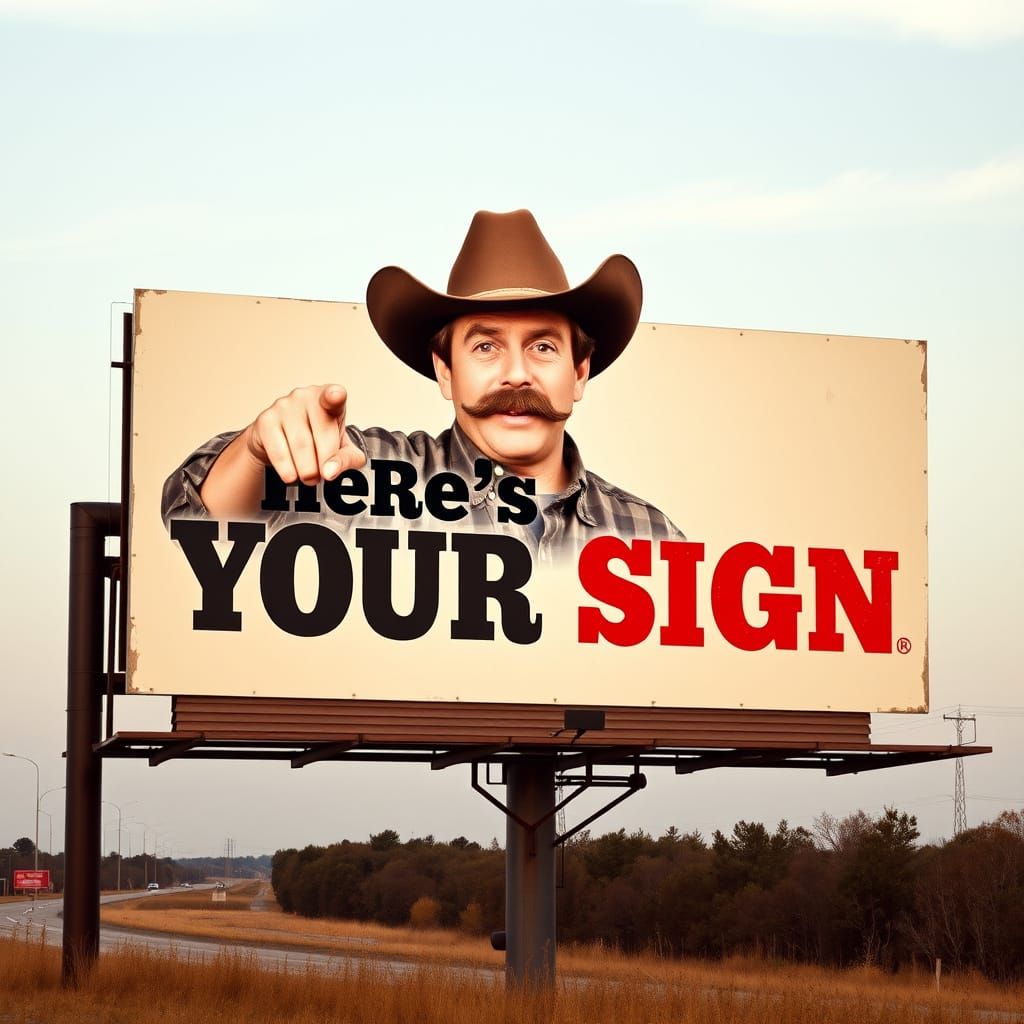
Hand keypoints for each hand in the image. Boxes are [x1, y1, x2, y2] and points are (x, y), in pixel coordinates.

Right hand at [242, 384, 366, 484]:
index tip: (336, 396)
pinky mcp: (266, 421)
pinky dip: (287, 470)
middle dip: (324, 464)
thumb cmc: (317, 440)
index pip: (334, 395)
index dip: (335, 395)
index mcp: (330, 400)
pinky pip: (279, 452)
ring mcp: (284, 406)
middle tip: (322, 475)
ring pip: (300, 446)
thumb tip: (330, 470)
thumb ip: (345, 459)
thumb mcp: (341, 450)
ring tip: (309, 477)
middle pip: (322, 436)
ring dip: (307, 470)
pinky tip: (291, 474)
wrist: (282, 443)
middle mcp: (306, 397)